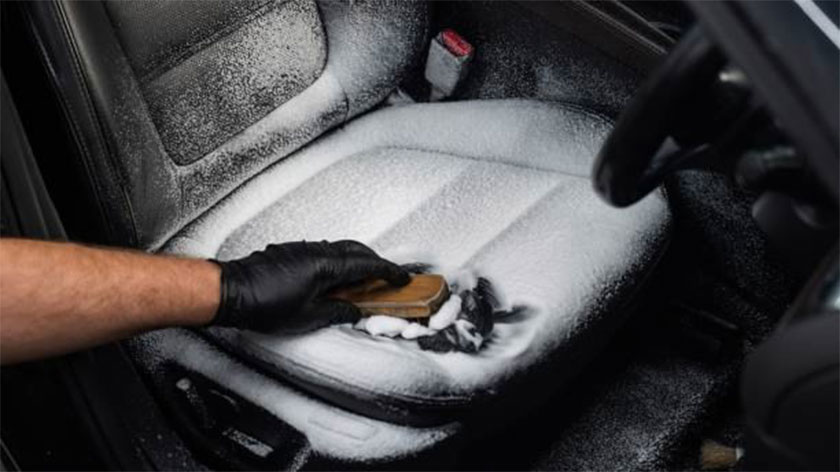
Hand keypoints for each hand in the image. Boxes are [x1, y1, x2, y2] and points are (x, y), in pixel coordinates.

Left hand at [212, 240, 409, 331]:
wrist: (231, 292)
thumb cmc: (263, 304)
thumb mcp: (309, 317)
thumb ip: (337, 311)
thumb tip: (352, 310)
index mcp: (325, 266)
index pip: (367, 264)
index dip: (388, 271)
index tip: (402, 277)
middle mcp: (316, 251)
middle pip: (356, 250)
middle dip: (375, 262)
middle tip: (386, 277)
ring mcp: (302, 249)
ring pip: (339, 250)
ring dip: (355, 262)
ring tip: (362, 281)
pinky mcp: (290, 252)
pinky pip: (323, 252)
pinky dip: (336, 262)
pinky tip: (334, 278)